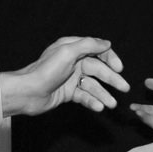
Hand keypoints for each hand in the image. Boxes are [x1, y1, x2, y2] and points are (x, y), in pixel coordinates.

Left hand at [0, 37, 127, 117]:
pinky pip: (84, 96)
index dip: (110, 58)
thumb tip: (107, 43)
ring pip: (93, 85)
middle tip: (125, 88)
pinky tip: (99, 107)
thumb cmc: (45, 71)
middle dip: (112, 79)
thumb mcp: (68, 52)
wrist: (27, 93)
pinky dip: (92, 101)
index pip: (97, 50)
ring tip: (112, 105)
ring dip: (104, 94)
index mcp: (72, 48)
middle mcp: (72, 62)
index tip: (119, 68)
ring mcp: (71, 78)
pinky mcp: (68, 93)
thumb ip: (89, 45)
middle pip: (98, 69)